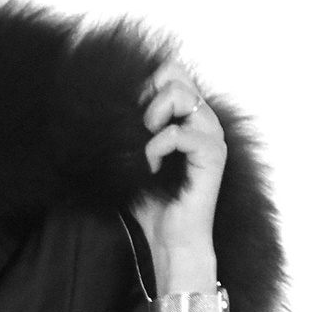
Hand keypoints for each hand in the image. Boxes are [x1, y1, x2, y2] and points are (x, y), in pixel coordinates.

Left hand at [132, 55, 225, 268]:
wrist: (170, 240)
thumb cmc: (152, 203)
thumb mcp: (132, 158)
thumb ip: (127, 131)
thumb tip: (97, 110)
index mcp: (188, 116)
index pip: (169, 72)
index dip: (144, 86)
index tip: (131, 119)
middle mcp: (203, 119)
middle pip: (174, 72)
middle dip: (148, 97)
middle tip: (141, 131)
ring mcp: (211, 134)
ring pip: (181, 94)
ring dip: (153, 118)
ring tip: (147, 149)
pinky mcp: (213, 154)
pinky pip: (179, 133)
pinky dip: (157, 148)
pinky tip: (153, 167)